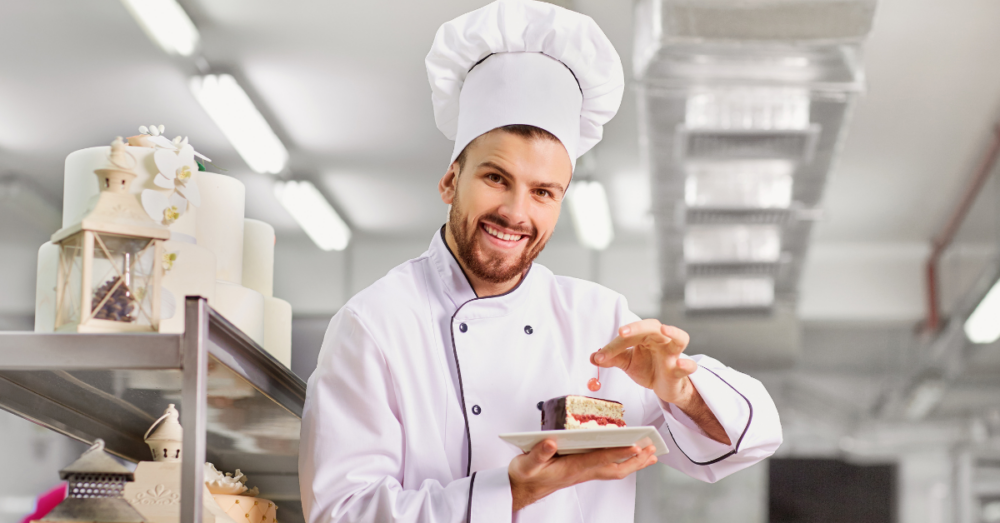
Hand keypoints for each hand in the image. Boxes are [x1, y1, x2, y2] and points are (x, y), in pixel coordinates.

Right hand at [508, 438, 656, 510]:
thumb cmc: (525, 475)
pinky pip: (609, 469)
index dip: (617, 452)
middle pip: (615, 468)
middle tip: (652, 450)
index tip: (633, 445)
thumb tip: (551, 442)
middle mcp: (581, 472)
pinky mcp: (583, 471)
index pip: (598, 459)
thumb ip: (539, 453)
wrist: (522, 489)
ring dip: (634, 463)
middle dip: (635, 460)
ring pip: (615, 470)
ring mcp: (584, 473)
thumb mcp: (527, 463)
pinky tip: (630, 458)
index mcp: (570, 469)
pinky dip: (623, 462)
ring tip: (651, 455)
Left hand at [591, 319, 695, 404]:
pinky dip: (687, 364)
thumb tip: (593, 357)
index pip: (630, 334)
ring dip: (673, 332)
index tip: (600, 356)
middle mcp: (661, 341)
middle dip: (637, 328)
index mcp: (646, 336)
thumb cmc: (648, 368)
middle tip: (622, 332)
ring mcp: (673, 355)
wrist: (665, 387)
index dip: (614, 345)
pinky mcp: (680, 371)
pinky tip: (680, 363)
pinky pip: (689, 366)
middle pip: (653, 326)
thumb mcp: (627, 363)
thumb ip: (612, 358)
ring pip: (680, 338)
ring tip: (664, 329)